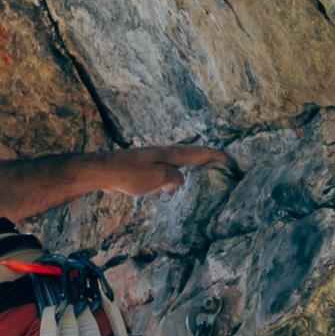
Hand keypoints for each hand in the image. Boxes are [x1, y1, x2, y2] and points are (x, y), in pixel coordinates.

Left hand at [85, 144, 229, 198]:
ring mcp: (154, 159)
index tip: (231, 162)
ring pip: (179, 161)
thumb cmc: (129, 174)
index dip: (216, 157)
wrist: (103, 170)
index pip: (199, 153)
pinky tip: (174, 181)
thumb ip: (173, 178)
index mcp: (170, 154)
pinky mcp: (145, 167)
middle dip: (208, 158)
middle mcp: (164, 154)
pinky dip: (178, 172)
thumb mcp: (157, 178)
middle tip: (223, 166)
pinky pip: (168, 168)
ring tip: (204, 172)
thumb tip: (179, 180)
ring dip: (193, 165)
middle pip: (192, 154)